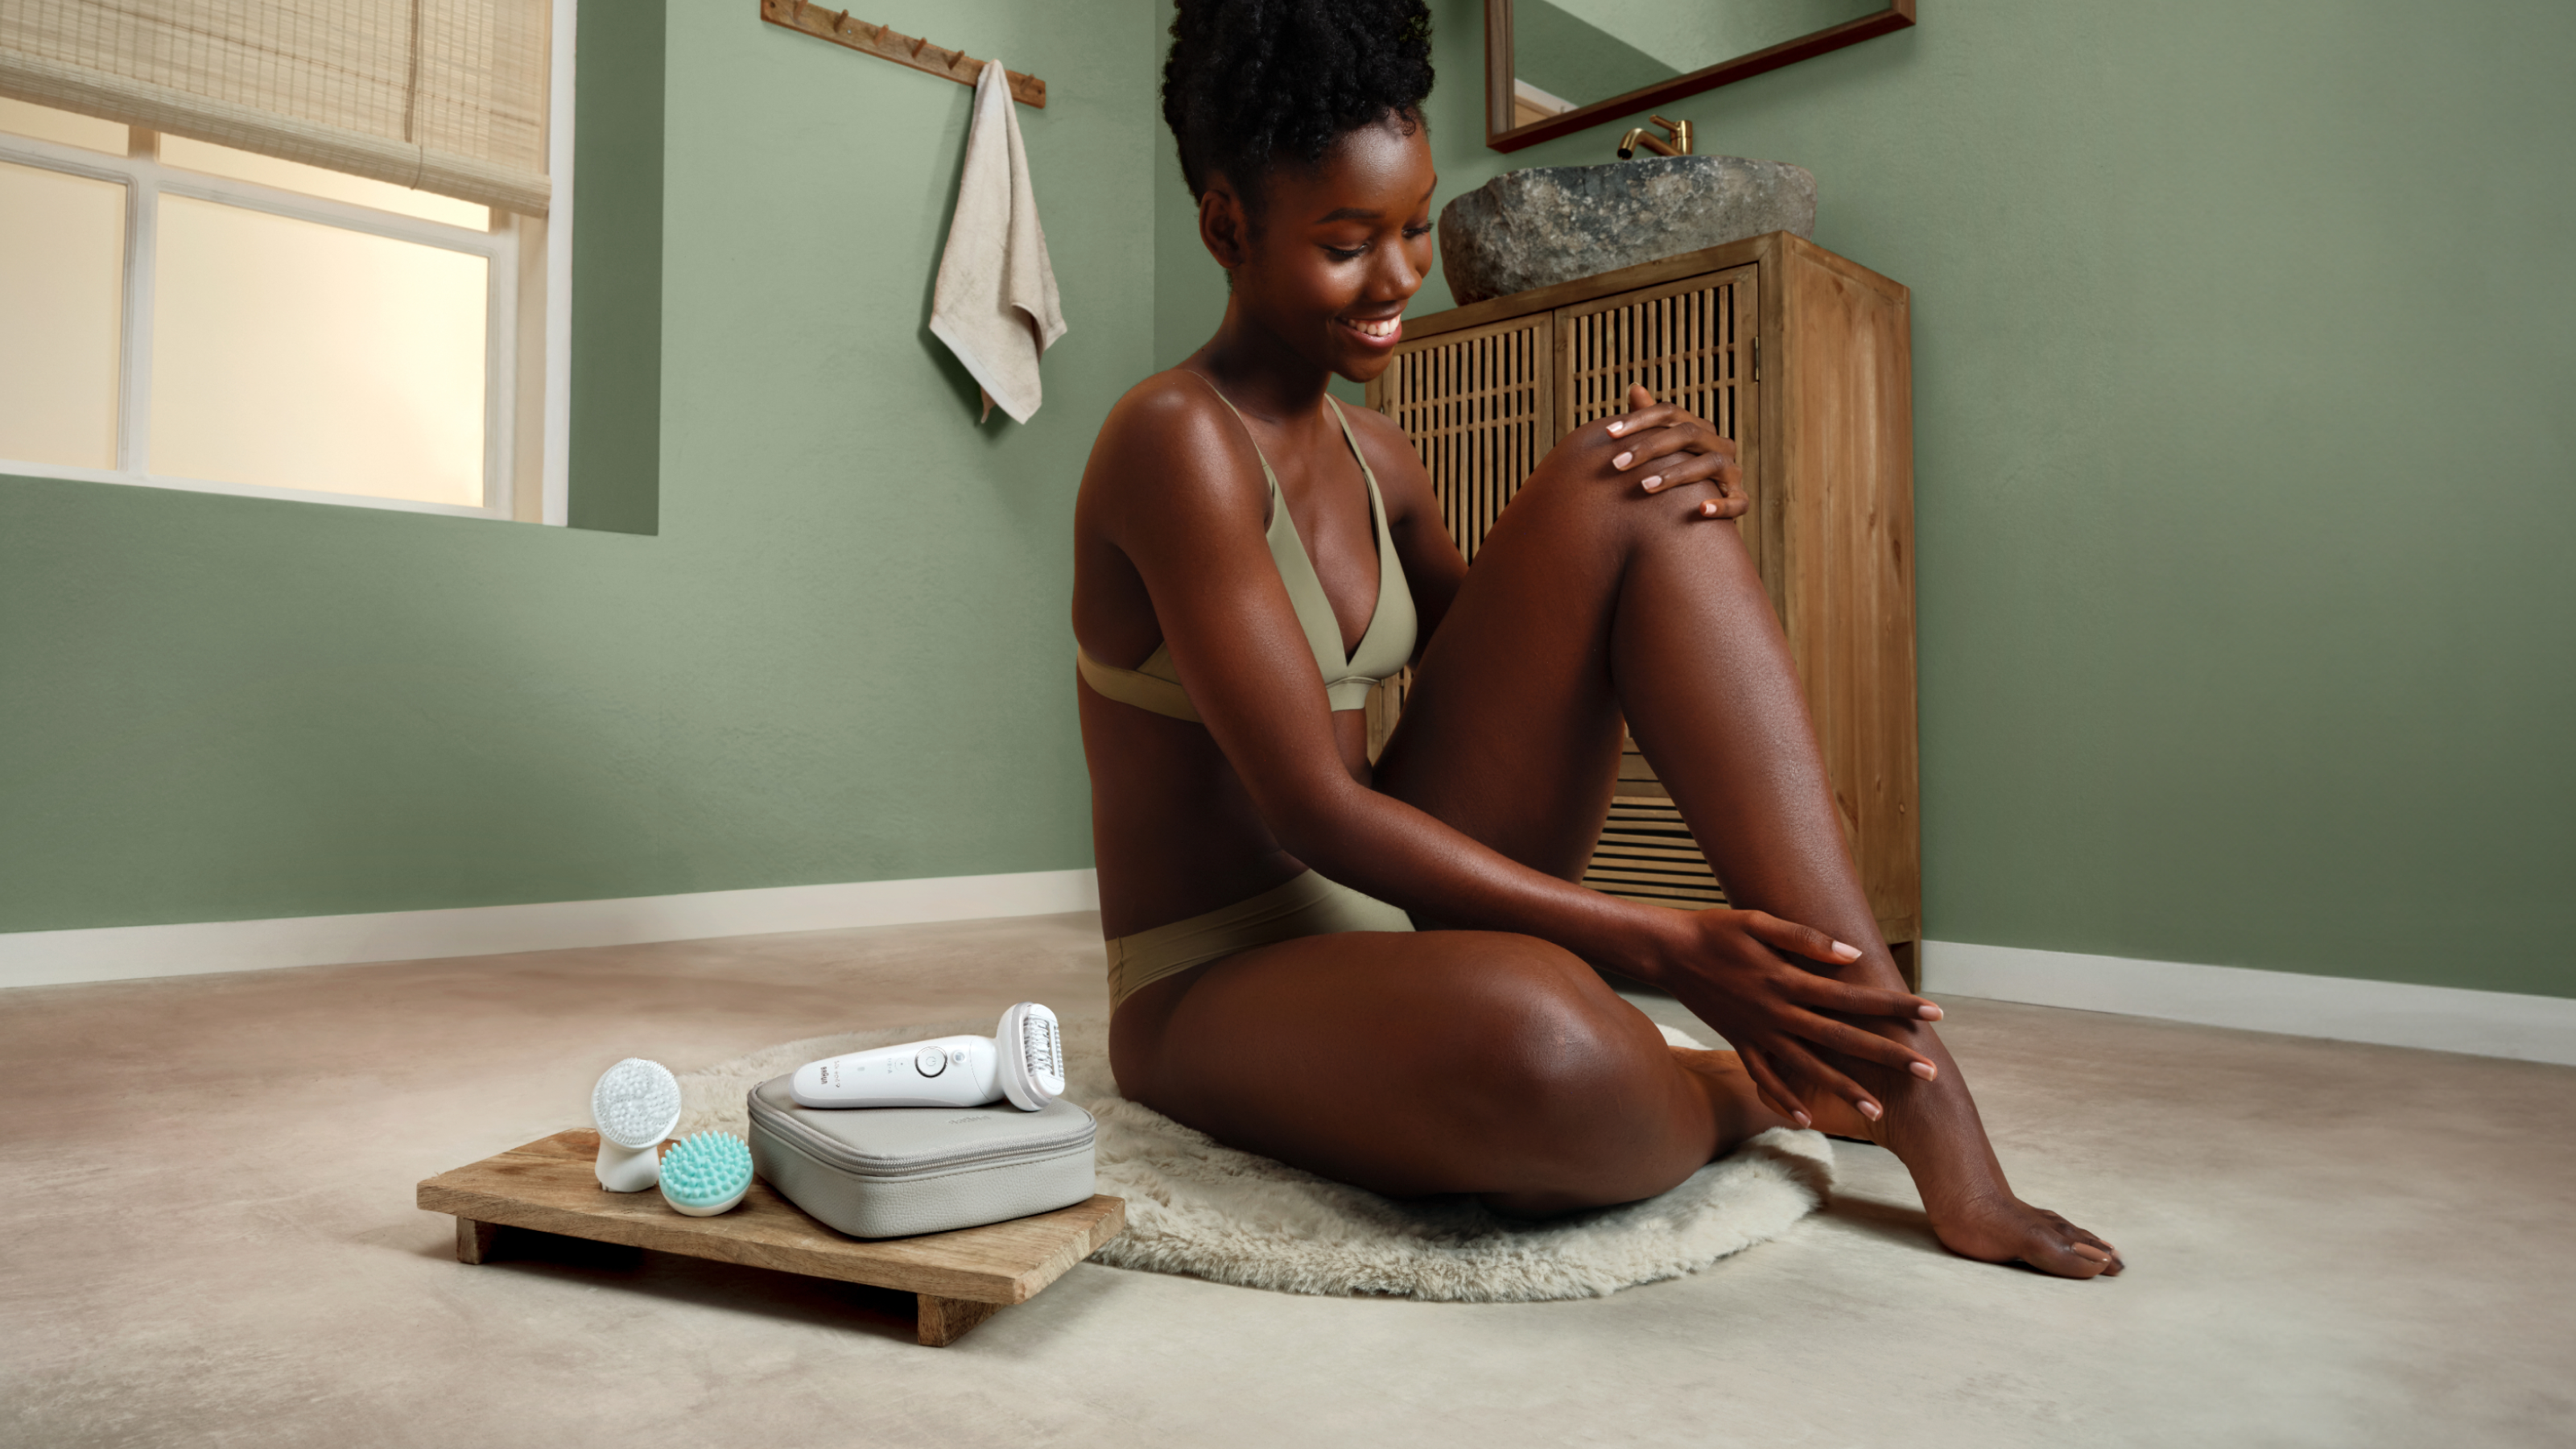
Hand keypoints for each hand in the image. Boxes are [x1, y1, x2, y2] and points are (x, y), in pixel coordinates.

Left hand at [1564, 383, 1746, 519]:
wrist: (1704, 512)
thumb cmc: (1678, 471)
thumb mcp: (1664, 446)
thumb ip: (1650, 420)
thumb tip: (1634, 387)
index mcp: (1699, 429)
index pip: (1670, 413)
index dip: (1639, 420)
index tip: (1609, 433)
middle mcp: (1719, 445)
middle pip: (1688, 434)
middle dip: (1650, 447)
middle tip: (1618, 463)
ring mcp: (1731, 471)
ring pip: (1710, 463)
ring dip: (1677, 474)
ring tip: (1646, 486)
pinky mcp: (1740, 499)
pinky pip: (1738, 501)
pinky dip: (1722, 505)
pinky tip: (1701, 510)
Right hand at [1647, 908, 1941, 1126]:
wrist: (1667, 951)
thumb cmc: (1716, 930)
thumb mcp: (1760, 921)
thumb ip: (1806, 940)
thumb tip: (1852, 955)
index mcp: (1789, 980)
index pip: (1854, 996)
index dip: (1895, 1004)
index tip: (1934, 1011)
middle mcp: (1778, 1012)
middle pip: (1842, 1039)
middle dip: (1887, 1055)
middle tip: (1927, 1072)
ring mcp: (1758, 1032)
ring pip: (1808, 1067)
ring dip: (1844, 1088)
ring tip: (1877, 1109)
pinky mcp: (1740, 1042)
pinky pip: (1764, 1077)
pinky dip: (1784, 1099)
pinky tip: (1806, 1118)